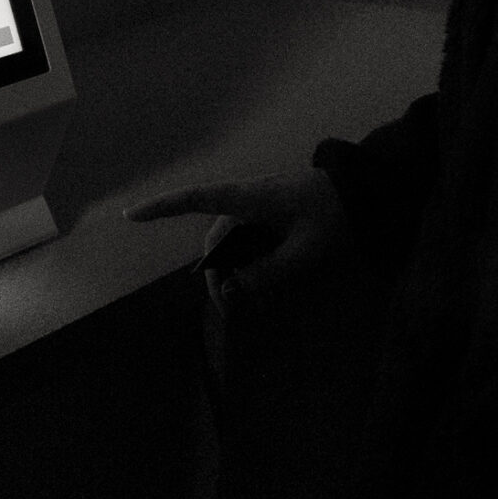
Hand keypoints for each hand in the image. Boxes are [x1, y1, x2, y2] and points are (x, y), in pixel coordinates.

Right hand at [126, 168, 347, 298]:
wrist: (364, 190)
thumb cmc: (335, 214)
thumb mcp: (306, 250)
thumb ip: (270, 272)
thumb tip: (237, 288)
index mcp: (250, 199)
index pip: (196, 199)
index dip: (163, 207)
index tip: (132, 216)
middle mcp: (248, 200)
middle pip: (216, 238)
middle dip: (217, 272)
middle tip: (230, 309)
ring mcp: (260, 206)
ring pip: (233, 241)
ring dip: (235, 269)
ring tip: (248, 299)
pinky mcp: (271, 214)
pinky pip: (249, 239)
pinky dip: (249, 260)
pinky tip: (263, 279)